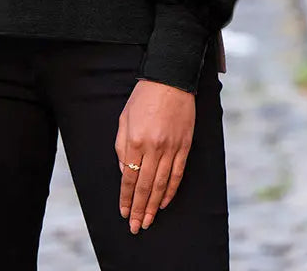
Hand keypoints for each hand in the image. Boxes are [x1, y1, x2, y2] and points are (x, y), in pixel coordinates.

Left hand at [114, 77, 194, 233]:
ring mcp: (171, 148)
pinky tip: (165, 203)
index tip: (123, 213)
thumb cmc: (143, 97)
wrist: (170, 80)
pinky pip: (177, 174)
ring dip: (154, 206)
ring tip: (148, 221)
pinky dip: (171, 191)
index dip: (126, 198)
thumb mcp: (124, 119)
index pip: (129, 178)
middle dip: (139, 209)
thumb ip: (122, 147)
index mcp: (135, 140)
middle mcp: (153, 148)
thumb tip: (125, 173)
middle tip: (135, 227)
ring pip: (162, 185)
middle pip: (145, 186)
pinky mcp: (185, 146)